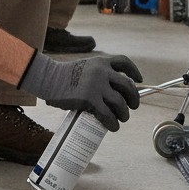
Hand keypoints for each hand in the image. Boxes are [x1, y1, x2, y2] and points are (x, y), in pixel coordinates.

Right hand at [18, 53, 142, 130]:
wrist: (48, 78)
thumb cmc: (64, 76)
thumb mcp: (84, 68)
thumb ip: (97, 75)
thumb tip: (111, 92)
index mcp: (101, 62)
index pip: (124, 63)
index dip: (134, 72)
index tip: (139, 80)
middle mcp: (102, 72)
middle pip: (127, 85)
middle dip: (134, 98)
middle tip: (132, 106)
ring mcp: (96, 85)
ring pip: (120, 102)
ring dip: (124, 113)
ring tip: (122, 118)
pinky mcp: (90, 99)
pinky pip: (107, 114)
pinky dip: (113, 123)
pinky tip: (113, 127)